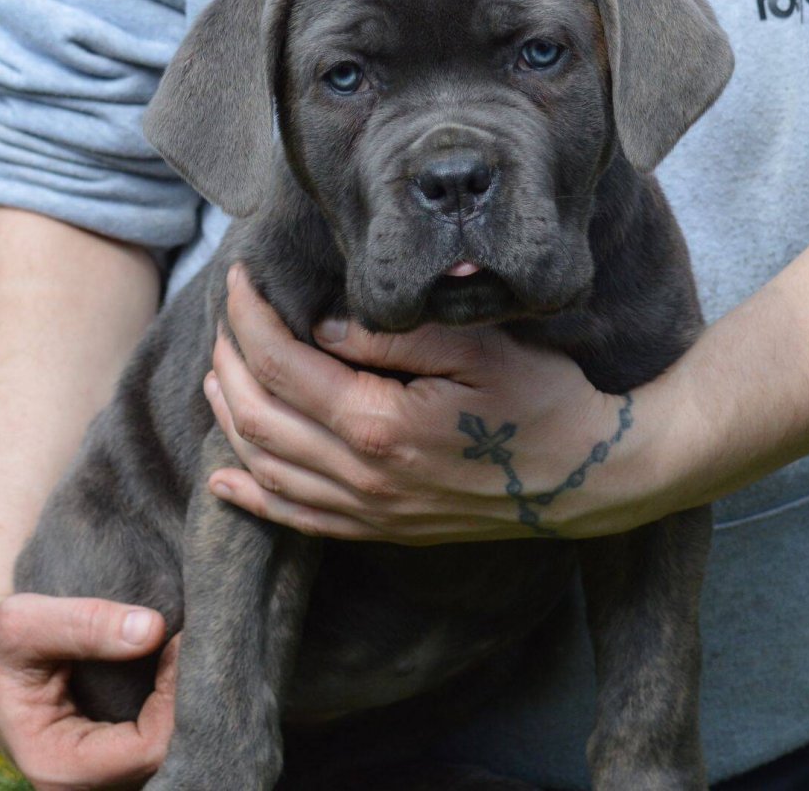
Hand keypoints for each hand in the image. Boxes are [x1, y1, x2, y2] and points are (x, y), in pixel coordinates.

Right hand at [0, 593, 177, 789]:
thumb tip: (152, 629)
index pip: (147, 748)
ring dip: (181, 705)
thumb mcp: (23, 620)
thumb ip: (85, 624)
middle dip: (186, 702)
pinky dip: (172, 708)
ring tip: (183, 653)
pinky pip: (155, 743)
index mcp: (54, 765)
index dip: (175, 697)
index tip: (179, 641)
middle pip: (164, 757)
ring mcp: (95, 775)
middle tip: (191, 644)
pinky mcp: (107, 757)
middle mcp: (77, 783)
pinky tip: (174, 669)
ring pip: (165, 753)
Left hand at [203, 264, 685, 543]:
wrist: (590, 477)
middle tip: (229, 316)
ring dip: (229, 417)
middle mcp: (363, 477)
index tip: (239, 279)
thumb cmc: (542, 400)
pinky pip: (297, 518)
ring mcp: (371, 511)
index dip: (249, 319)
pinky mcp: (384, 529)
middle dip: (230, 359)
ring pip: (266, 469)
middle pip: (259, 417)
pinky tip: (225, 476)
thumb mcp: (478, 346)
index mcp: (381, 425)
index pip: (283, 366)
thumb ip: (393, 336)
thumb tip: (322, 326)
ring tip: (218, 372)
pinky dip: (252, 495)